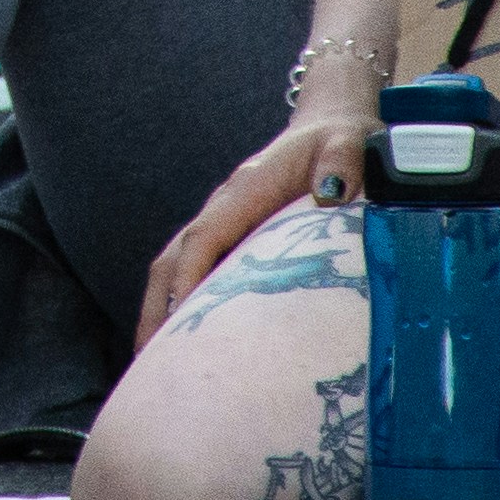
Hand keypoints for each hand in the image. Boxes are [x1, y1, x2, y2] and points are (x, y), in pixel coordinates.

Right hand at [137, 113, 372, 348]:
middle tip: (149, 366)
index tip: (179, 320)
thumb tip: (333, 190)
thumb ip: (343, 160)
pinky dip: (178, 309)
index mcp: (245, 191)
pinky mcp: (231, 242)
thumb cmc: (341, 143)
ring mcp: (223, 225)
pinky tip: (182, 348)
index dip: (188, 277)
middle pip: (172, 261)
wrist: (331, 130)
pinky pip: (194, 275)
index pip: (204, 237)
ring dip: (159, 315)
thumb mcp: (349, 144)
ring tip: (153, 369)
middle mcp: (223, 209)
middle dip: (157, 310)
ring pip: (174, 271)